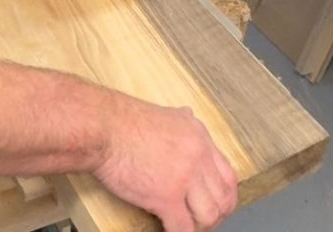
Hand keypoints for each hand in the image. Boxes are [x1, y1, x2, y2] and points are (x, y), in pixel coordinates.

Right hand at [95, 97, 237, 231]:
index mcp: (199, 137)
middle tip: (202, 220)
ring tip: (187, 227)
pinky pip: (183, 227)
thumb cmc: (123, 120)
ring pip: (208, 215)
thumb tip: (186, 116)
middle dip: (215, 214)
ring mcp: (184, 177)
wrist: (104, 127)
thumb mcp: (164, 113)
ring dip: (199, 226)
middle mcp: (197, 156)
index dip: (225, 196)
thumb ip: (181, 119)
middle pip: (223, 197)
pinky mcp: (165, 197)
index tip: (217, 204)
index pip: (228, 175)